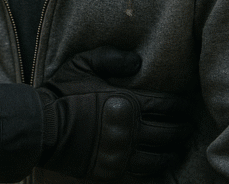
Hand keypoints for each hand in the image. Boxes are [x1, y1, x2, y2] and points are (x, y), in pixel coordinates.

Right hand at [35, 47, 190, 180]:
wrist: (40, 126)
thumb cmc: (61, 93)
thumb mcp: (82, 64)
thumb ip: (111, 58)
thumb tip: (138, 61)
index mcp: (126, 102)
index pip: (165, 105)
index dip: (180, 106)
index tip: (185, 105)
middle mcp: (129, 130)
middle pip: (169, 132)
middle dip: (182, 129)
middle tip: (188, 126)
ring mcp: (122, 153)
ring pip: (161, 156)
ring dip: (173, 151)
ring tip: (178, 147)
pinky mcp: (112, 170)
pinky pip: (143, 173)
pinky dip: (156, 168)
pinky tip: (159, 163)